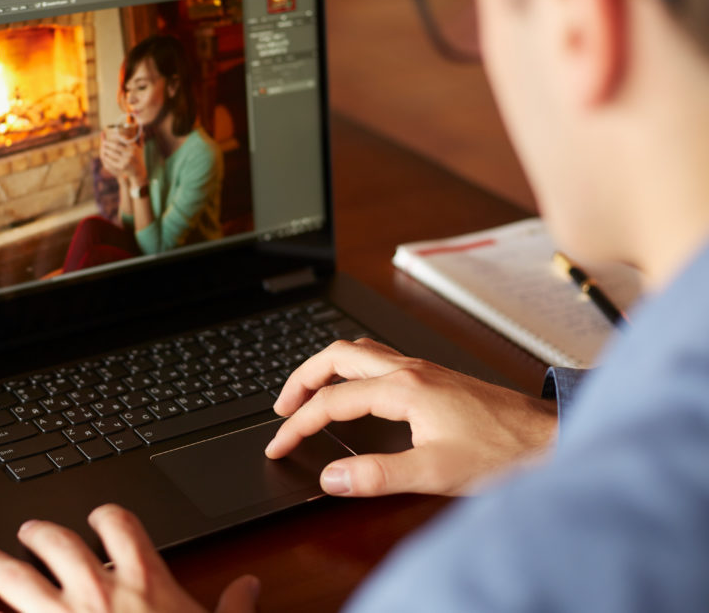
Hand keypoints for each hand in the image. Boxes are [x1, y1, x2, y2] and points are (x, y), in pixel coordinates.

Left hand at [0, 504, 259, 612]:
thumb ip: (233, 607)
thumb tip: (250, 587)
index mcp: (144, 578)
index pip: (119, 524)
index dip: (105, 516)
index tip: (98, 519)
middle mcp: (98, 588)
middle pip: (59, 542)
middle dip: (39, 532)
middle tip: (28, 532)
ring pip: (17, 575)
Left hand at [100, 131, 145, 184]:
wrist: (139, 172)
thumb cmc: (139, 158)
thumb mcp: (141, 148)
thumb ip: (140, 138)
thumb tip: (140, 127)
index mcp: (134, 147)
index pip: (123, 138)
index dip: (115, 136)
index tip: (110, 135)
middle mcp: (130, 153)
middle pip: (116, 146)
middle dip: (108, 143)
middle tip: (104, 141)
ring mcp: (126, 160)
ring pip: (112, 153)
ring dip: (106, 150)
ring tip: (103, 147)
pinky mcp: (122, 167)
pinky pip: (111, 161)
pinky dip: (107, 157)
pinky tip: (104, 155)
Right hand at [264, 338, 557, 496]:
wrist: (550, 439)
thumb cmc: (502, 452)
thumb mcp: (435, 472)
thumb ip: (377, 476)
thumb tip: (332, 478)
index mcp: (403, 388)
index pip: (332, 401)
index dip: (299, 424)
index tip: (280, 446)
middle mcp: (409, 369)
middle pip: (337, 356)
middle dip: (301, 379)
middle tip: (281, 408)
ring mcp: (422, 368)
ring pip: (357, 351)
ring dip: (325, 368)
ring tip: (306, 393)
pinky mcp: (433, 376)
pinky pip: (377, 358)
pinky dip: (350, 369)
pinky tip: (355, 389)